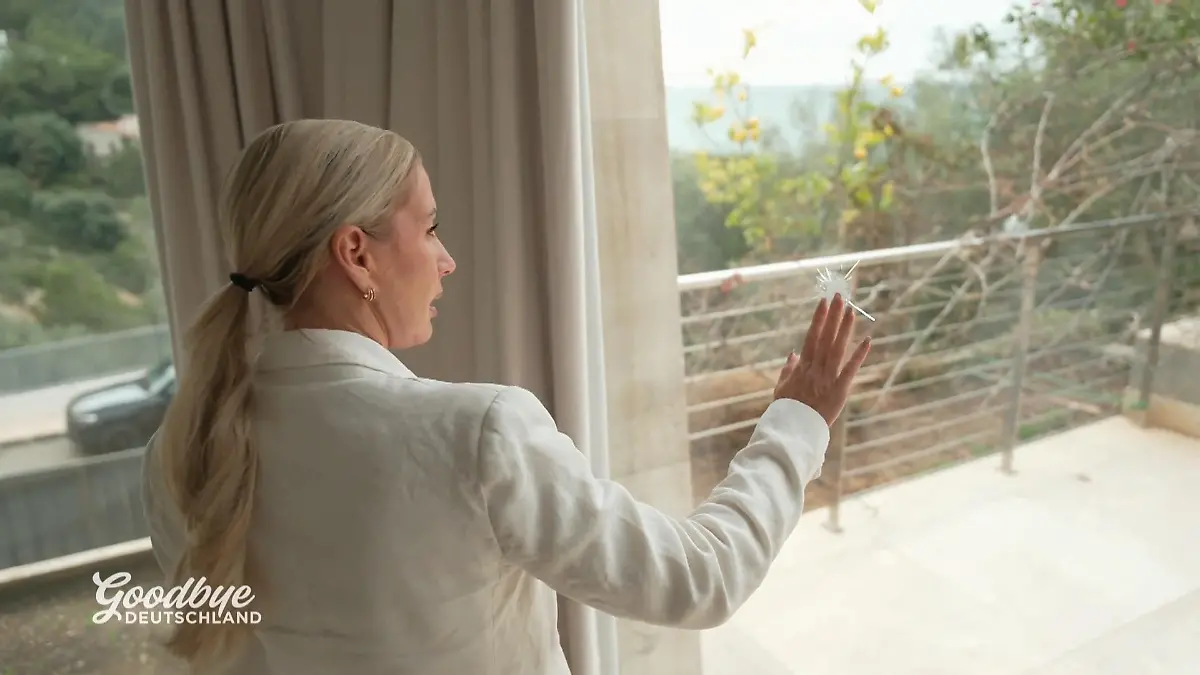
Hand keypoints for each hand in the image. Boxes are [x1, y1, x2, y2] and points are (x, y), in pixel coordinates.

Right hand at [774, 294, 870, 425]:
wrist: (793, 430)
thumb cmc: (786, 410)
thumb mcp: (782, 388)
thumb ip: (788, 370)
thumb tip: (793, 354)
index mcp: (802, 367)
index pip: (812, 337)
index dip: (818, 318)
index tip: (823, 302)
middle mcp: (815, 368)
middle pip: (826, 337)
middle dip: (833, 316)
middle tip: (840, 296)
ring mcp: (828, 378)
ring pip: (837, 348)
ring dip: (844, 328)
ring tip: (851, 310)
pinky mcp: (839, 390)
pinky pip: (850, 370)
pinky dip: (859, 355)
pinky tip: (867, 340)